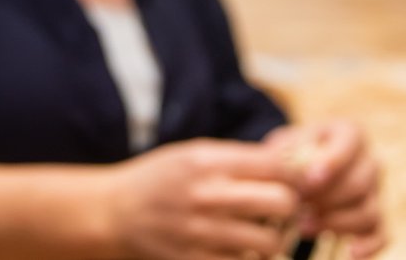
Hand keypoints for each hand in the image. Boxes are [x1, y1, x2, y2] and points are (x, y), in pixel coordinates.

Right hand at [105, 138, 300, 258]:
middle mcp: (206, 195)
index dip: (292, 173)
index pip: (276, 165)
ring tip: (258, 233)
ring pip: (269, 242)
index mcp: (206, 162)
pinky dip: (246, 259)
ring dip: (270, 239)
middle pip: (282, 202)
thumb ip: (236, 158)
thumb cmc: (159, 179)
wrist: (113, 212)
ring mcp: (201, 232)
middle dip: (288, 206)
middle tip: (279, 209)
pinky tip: (237, 250)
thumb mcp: (191, 154)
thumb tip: (290, 163)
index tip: (290, 180)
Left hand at [267, 120, 385, 256]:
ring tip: (304, 227)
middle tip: (298, 206)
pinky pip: (382, 234)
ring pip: (369, 211)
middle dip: (327, 199)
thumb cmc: (289, 152)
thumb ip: (288, 155)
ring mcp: (375, 191)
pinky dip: (370, 246)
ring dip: (337, 223)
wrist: (295, 168)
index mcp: (349, 133)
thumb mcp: (284, 144)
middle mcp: (369, 161)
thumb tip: (293, 178)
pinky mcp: (375, 217)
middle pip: (359, 183)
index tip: (310, 180)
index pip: (350, 144)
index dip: (332, 163)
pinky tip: (351, 253)